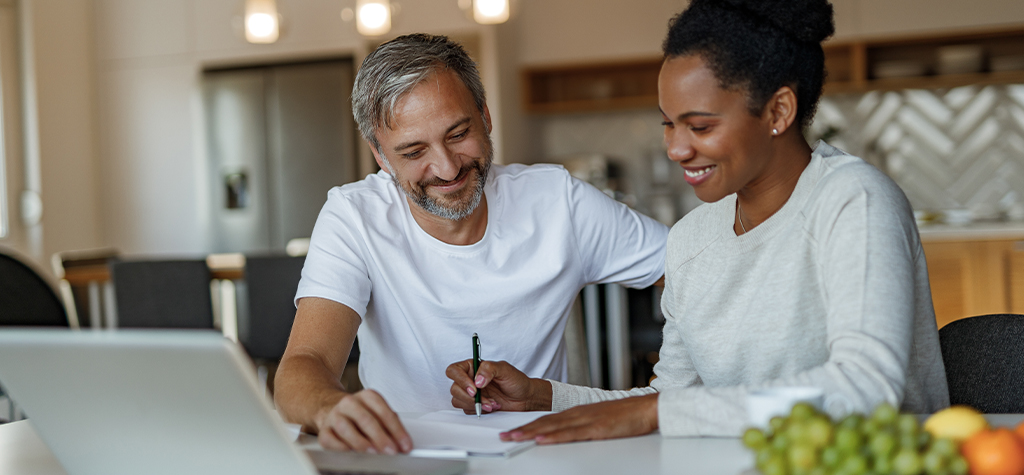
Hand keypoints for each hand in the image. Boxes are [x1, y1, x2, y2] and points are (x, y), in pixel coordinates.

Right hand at [314, 389, 412, 453]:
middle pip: (366, 419)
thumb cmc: (359, 413)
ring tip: (373, 452)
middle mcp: (349, 403)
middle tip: (391, 450)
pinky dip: (341, 447)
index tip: (405, 444)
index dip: (396, 430)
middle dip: (380, 437)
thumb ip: (390, 425)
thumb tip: (401, 442)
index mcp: (367, 396)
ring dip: (361, 442)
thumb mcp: (376, 412)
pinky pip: (330, 439)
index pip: (384, 411)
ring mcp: (335, 415)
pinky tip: (351, 453)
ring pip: (346, 428)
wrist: (329, 407)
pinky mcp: (324, 430)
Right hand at [445, 359, 551, 413]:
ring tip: (492, 403)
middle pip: (454, 388)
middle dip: (470, 397)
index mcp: (473, 366)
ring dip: (475, 404)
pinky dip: (479, 410)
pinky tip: (492, 406)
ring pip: (458, 400)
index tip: (474, 388)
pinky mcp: (474, 405)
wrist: (524, 398)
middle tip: (485, 399)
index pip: (454, 370)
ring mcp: (471, 393)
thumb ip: (489, 369)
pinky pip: (467, 410)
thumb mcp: (505, 369)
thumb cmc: (516, 381)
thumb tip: (477, 380)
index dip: (460, 380)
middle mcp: (469, 379)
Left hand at [500, 394, 658, 444]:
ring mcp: (585, 420)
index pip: (546, 419)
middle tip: (504, 436)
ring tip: (514, 437)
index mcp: (577, 412)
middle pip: (544, 422)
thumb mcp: (597, 420)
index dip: (527, 425)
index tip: (511, 431)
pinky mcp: (596, 428)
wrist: (645, 408)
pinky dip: (554, 436)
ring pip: (553, 427)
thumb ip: (580, 426)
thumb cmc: (624, 416)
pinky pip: (571, 434)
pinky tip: (542, 439)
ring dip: (531, 432)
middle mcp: (577, 414)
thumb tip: (564, 435)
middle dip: (522, 429)